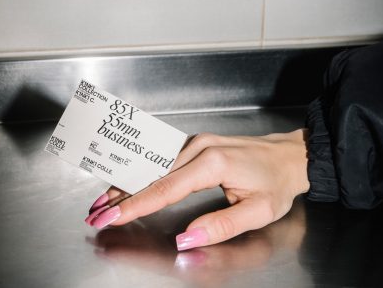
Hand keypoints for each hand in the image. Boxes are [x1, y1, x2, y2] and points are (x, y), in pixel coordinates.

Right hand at [85, 129, 309, 250]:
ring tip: (101, 202)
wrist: (288, 155)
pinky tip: (125, 184)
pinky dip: (139, 175)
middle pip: (150, 175)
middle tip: (94, 214)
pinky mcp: (193, 145)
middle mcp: (198, 147)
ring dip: (124, 184)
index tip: (112, 217)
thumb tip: (185, 239)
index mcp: (212, 163)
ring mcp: (194, 143)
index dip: (135, 205)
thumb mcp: (257, 212)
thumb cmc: (275, 183)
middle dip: (119, 196)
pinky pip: (160, 160)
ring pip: (151, 165)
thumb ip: (220, 226)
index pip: (165, 189)